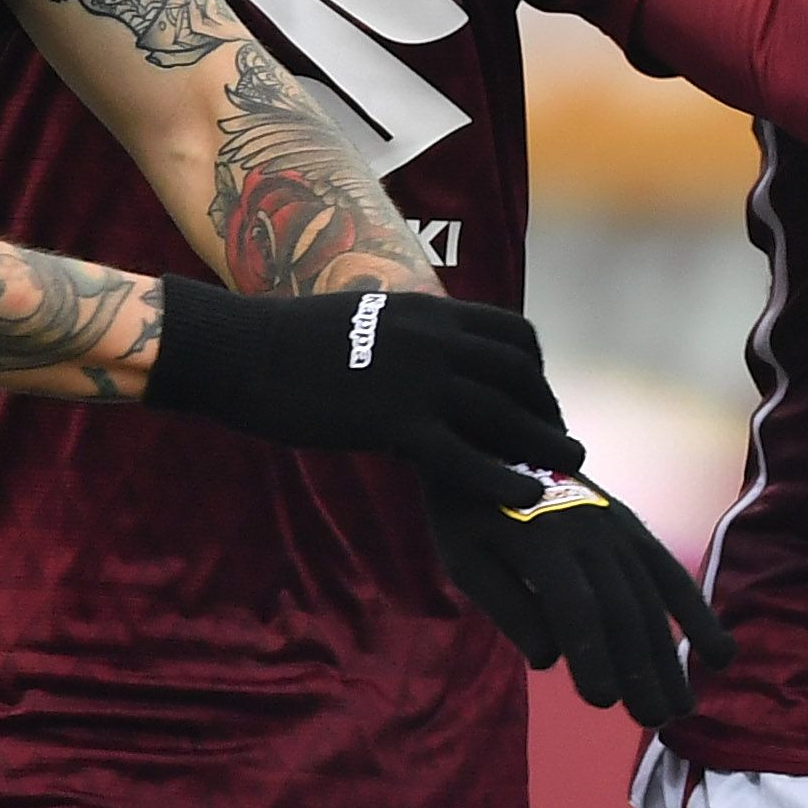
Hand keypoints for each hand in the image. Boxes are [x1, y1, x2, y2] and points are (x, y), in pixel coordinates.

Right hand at [145, 283, 583, 484]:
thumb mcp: (364, 318)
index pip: (513, 333)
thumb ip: (404, 333)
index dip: (536, 369)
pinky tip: (525, 497)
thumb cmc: (288, 340)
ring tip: (570, 468)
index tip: (540, 399)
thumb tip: (418, 346)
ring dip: (543, 443)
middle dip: (548, 409)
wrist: (237, 349)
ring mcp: (416, 378)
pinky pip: (462, 455)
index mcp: (430, 310)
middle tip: (560, 442)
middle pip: (518, 374)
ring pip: (502, 413)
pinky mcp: (392, 421)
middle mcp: (435, 338)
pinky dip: (501, 478)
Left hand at [418, 465, 734, 725]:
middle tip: (655, 722)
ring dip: (671, 657)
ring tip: (682, 708)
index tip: (604, 701)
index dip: (592, 652)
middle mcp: (591, 533)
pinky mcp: (633, 530)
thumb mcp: (463, 554)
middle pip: (623, 608)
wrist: (498, 436)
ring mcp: (619, 530)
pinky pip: (672, 575)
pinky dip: (699, 614)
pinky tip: (720, 655)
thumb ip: (506, 604)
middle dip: (642, 669)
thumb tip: (549, 658)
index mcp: (542, 538)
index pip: (575, 604)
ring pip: (652, 600)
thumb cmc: (470, 509)